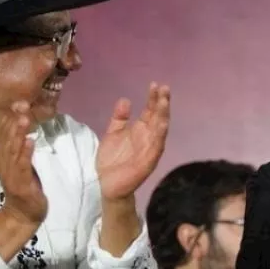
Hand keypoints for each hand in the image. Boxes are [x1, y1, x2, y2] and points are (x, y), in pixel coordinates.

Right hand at [0, 101, 46, 225]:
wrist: (23, 213)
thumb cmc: (25, 185)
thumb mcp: (20, 161)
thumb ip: (19, 144)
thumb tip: (22, 121)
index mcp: (2, 155)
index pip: (5, 133)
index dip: (11, 117)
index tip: (20, 102)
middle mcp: (3, 162)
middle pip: (8, 138)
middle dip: (15, 121)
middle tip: (22, 105)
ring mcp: (10, 173)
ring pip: (13, 150)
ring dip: (19, 134)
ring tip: (25, 119)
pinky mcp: (20, 184)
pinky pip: (22, 166)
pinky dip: (25, 154)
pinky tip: (30, 142)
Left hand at [97, 83, 170, 200]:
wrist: (105, 183)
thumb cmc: (110, 160)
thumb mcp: (113, 133)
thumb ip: (119, 118)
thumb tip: (125, 99)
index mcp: (140, 130)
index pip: (149, 111)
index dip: (152, 98)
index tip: (154, 84)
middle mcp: (148, 137)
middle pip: (158, 117)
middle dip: (161, 103)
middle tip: (164, 88)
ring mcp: (150, 148)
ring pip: (160, 129)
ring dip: (163, 115)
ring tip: (164, 101)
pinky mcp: (148, 160)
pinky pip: (156, 146)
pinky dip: (160, 135)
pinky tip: (162, 124)